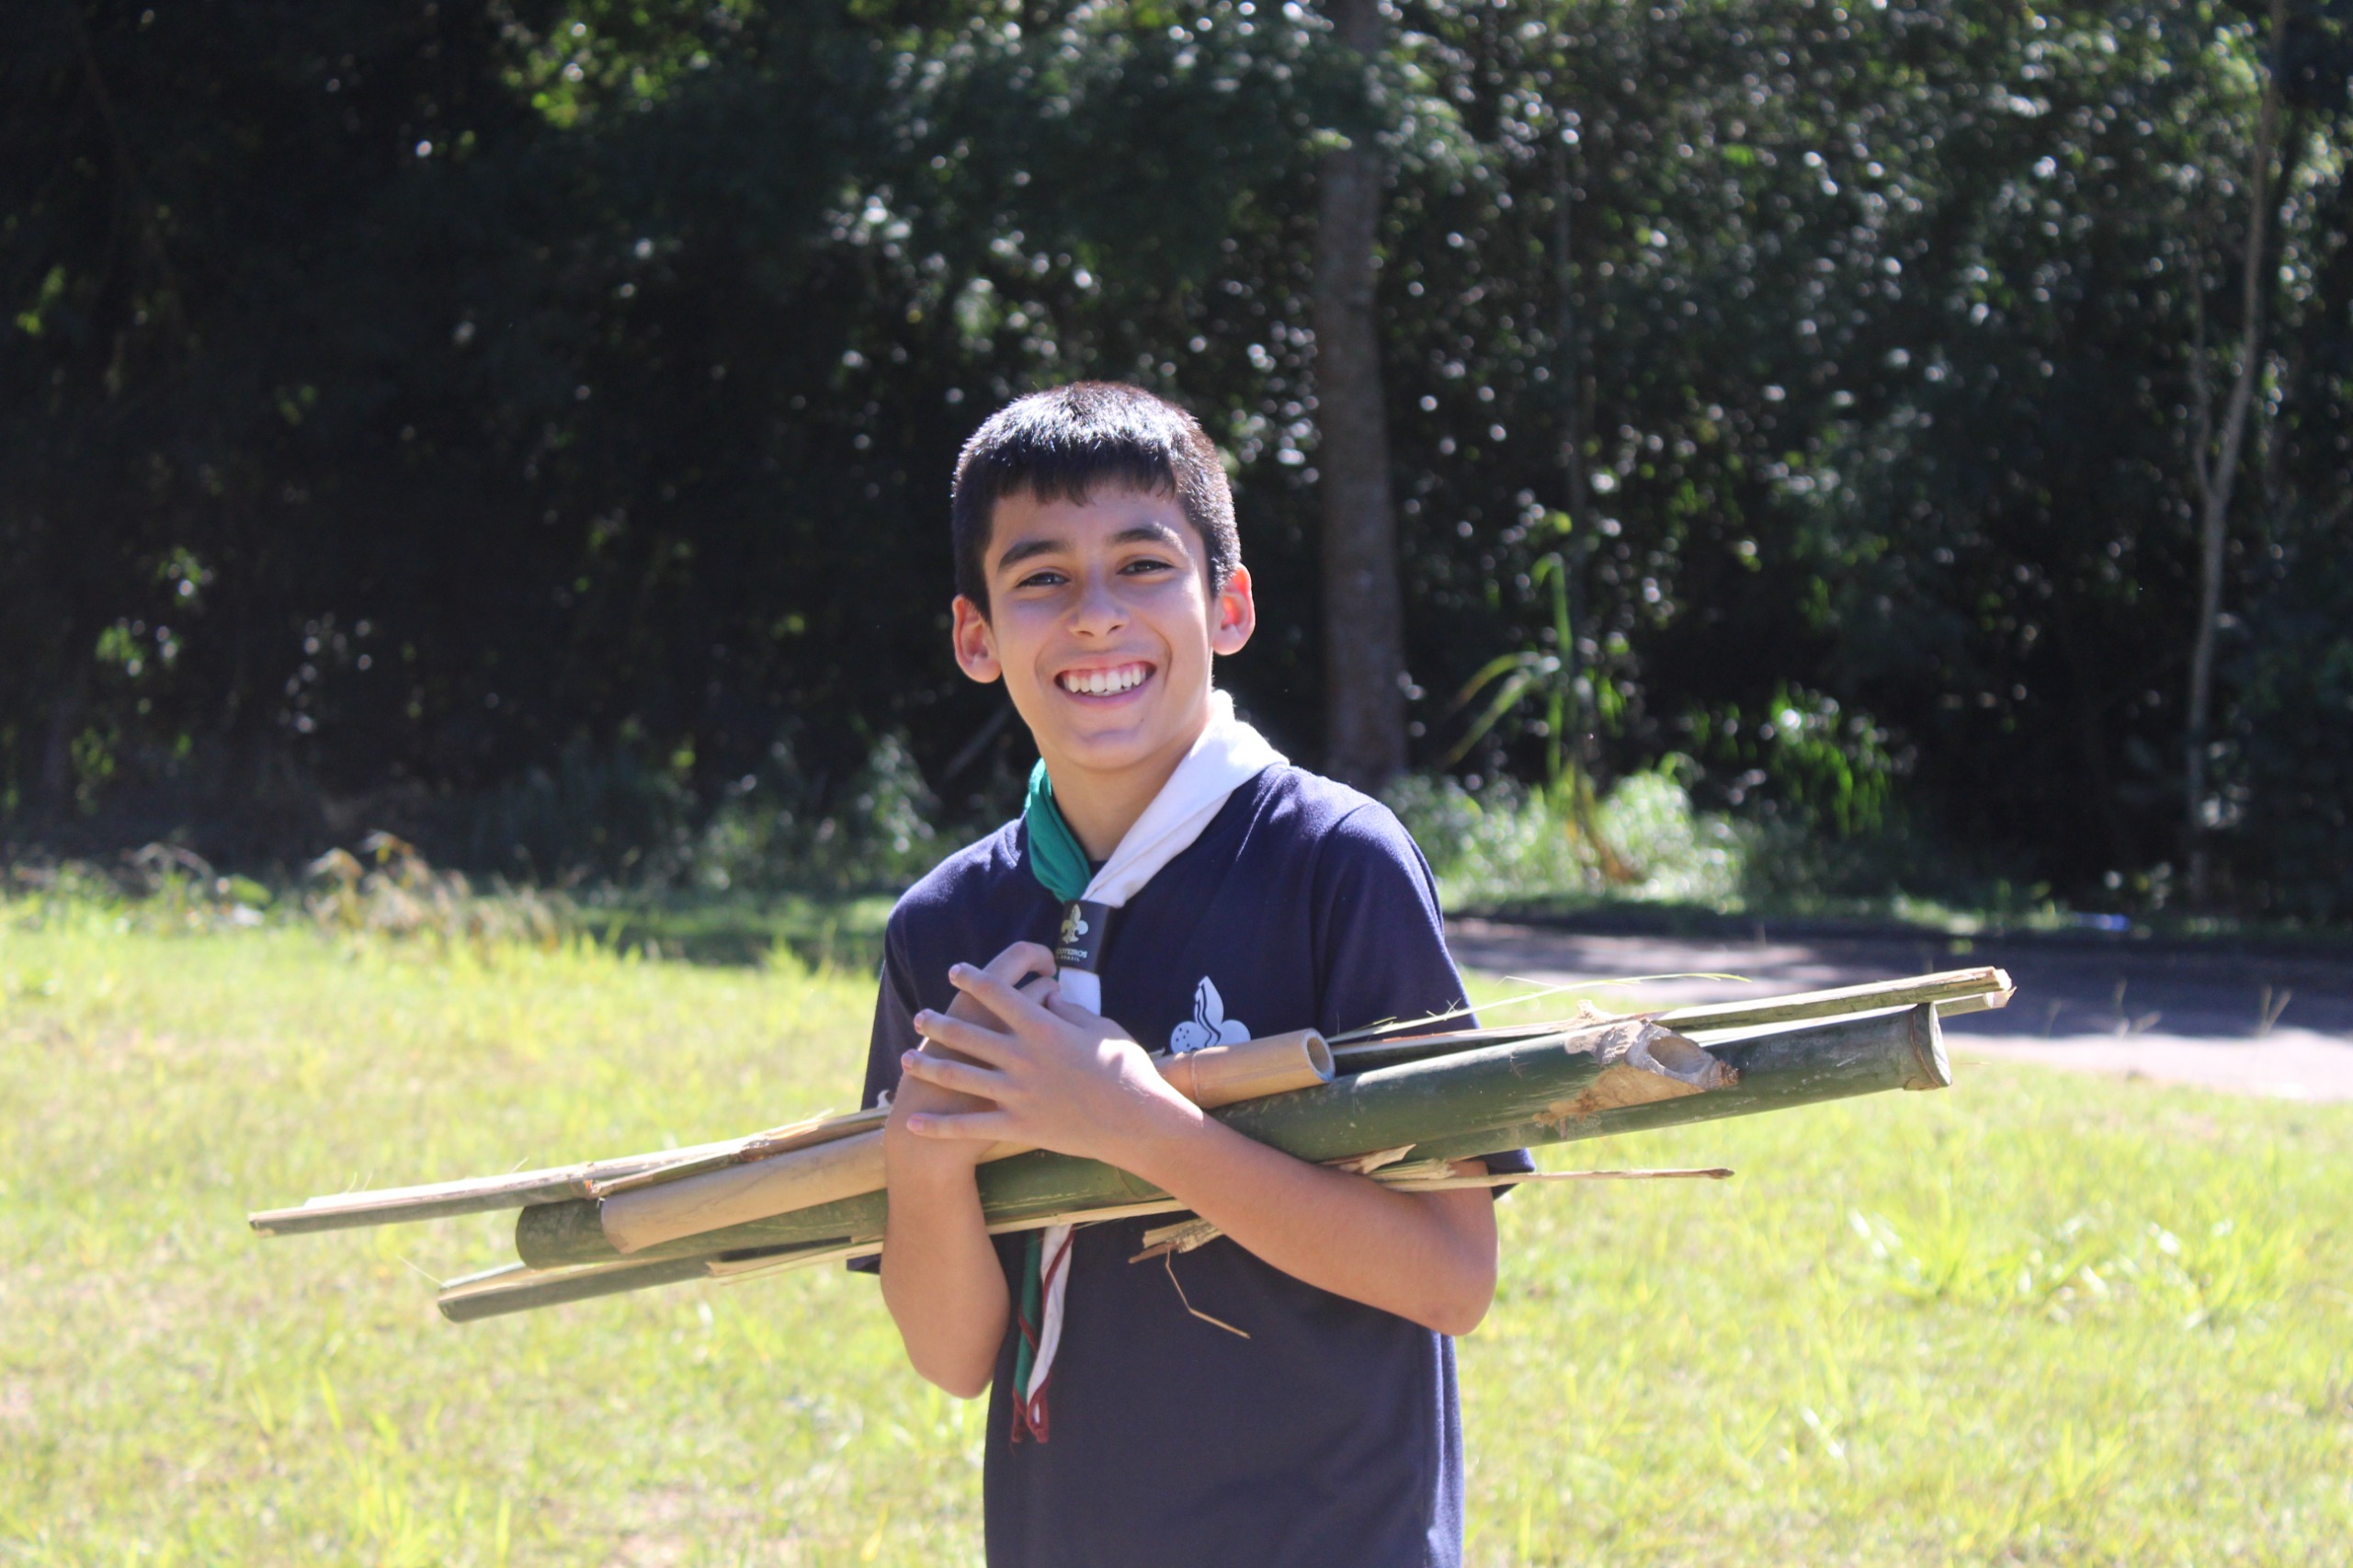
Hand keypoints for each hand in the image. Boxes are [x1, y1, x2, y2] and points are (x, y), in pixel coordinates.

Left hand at [899, 962, 1201, 1166]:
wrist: (1138, 1121)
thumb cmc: (1128, 1069)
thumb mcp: (1103, 1027)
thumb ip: (1071, 1010)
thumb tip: (1048, 995)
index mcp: (1044, 1028)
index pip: (999, 994)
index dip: (973, 979)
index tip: (956, 970)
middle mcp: (1023, 1057)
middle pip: (968, 1034)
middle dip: (939, 1022)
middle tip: (920, 1015)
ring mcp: (1017, 1094)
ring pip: (959, 1077)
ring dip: (928, 1066)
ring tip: (906, 1058)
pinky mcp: (1018, 1126)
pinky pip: (970, 1126)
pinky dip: (938, 1126)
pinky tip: (912, 1122)